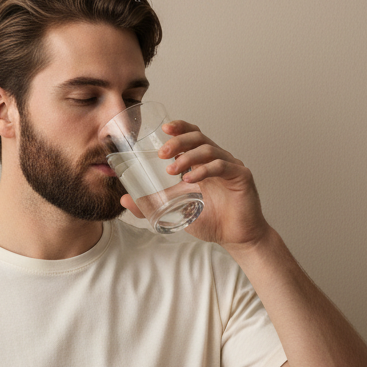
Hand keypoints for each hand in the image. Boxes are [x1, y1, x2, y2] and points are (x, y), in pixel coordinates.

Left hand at [120, 120, 270, 250]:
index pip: (192, 136)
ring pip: (209, 149)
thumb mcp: (175, 210)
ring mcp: (230, 166)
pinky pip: (221, 166)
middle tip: (162, 153)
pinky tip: (190, 179)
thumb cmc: (210, 220)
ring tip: (171, 169)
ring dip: (188, 156)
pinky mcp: (240, 176)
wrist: (235, 238)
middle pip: (199, 138)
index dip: (180, 128)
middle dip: (179, 141)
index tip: (164, 128)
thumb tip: (125, 199)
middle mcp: (217, 159)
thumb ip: (151, 204)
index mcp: (203, 162)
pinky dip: (204, 170)